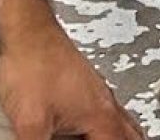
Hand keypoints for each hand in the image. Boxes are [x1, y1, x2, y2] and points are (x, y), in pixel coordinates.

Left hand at [0, 12, 143, 139]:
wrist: (28, 31)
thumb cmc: (32, 64)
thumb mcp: (30, 123)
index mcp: (100, 116)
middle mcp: (105, 103)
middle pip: (132, 135)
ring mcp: (98, 92)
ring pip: (124, 122)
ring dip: (123, 136)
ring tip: (120, 139)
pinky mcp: (86, 84)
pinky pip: (111, 110)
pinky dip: (111, 125)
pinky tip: (94, 125)